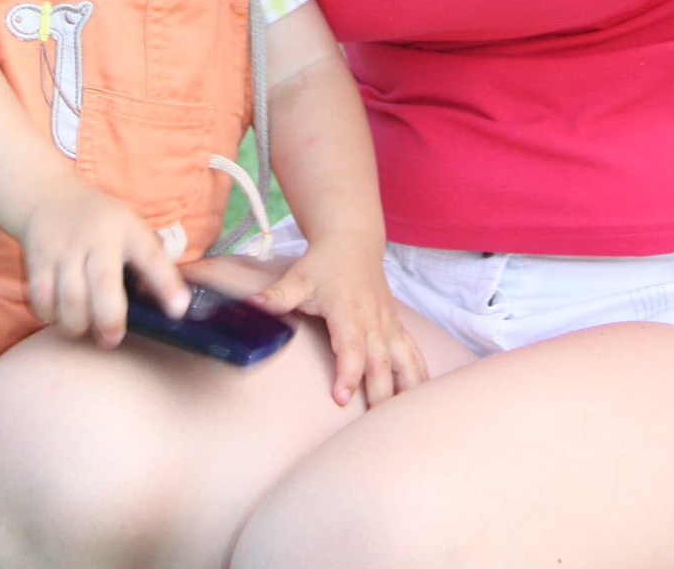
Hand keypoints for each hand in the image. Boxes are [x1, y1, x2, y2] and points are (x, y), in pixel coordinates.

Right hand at [18, 174, 190, 347]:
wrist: (48, 195)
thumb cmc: (99, 223)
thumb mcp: (128, 228)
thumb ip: (146, 261)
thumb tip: (169, 307)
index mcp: (127, 230)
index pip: (151, 256)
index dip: (167, 285)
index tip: (178, 310)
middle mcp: (96, 237)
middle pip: (104, 281)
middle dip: (109, 319)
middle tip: (112, 339)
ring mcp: (65, 247)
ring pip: (70, 297)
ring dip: (77, 324)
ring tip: (84, 329)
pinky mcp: (37, 258)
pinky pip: (42, 298)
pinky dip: (50, 315)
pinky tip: (58, 315)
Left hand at [246, 233, 427, 407]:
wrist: (352, 241)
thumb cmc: (323, 263)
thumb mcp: (297, 277)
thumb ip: (276, 296)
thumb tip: (251, 305)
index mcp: (348, 311)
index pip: (351, 348)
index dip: (348, 373)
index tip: (341, 399)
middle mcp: (373, 321)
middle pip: (380, 364)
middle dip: (380, 397)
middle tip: (375, 432)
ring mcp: (388, 325)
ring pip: (406, 362)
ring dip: (408, 391)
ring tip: (408, 424)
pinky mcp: (396, 328)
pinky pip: (413, 355)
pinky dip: (421, 378)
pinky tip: (423, 402)